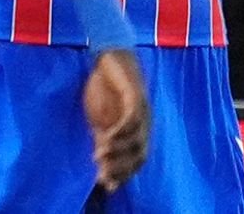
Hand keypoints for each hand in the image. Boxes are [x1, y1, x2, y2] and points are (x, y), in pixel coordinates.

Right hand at [83, 50, 150, 191]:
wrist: (109, 57)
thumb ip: (103, 136)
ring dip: (118, 151)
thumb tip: (99, 160)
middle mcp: (144, 124)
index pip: (136, 160)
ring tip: (99, 156)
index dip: (123, 174)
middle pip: (140, 154)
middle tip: (103, 175)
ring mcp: (142, 111)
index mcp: (138, 130)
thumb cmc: (105, 87)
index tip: (107, 186)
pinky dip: (120, 130)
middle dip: (121, 168)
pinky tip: (107, 136)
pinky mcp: (136, 96)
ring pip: (136, 140)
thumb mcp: (101, 116)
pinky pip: (132, 118)